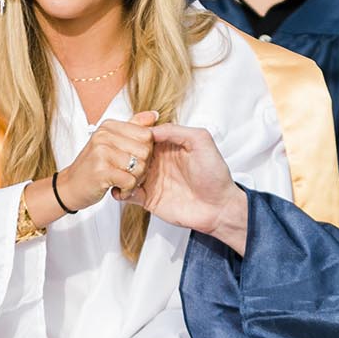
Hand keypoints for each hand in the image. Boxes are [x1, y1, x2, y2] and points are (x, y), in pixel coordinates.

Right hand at [56, 111, 158, 211]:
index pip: (147, 134)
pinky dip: (127, 190)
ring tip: (122, 182)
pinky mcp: (100, 171)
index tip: (133, 161)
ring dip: (135, 180)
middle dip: (143, 168)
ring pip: (139, 167)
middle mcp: (104, 135)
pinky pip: (130, 181)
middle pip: (145, 151)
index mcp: (109, 126)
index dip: (147, 152)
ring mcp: (101, 152)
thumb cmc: (94, 166)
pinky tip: (118, 190)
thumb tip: (154, 115)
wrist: (71, 186)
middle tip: (128, 174)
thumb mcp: (112, 142)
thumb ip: (133, 127)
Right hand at [123, 123, 249, 252]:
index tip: (128, 135)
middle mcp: (155, 161)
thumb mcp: (201, 141)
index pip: (141, 134)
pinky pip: (126, 194)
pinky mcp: (147, 199)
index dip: (132, 133)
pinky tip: (122, 189)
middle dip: (122, 153)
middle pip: (129, 152)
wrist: (219, 207)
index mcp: (166, 145)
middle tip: (125, 157)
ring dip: (119, 171)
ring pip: (124, 172)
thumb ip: (176, 130)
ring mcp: (150, 179)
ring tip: (123, 173)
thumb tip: (150, 129)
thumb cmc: (214, 174)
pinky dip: (120, 191)